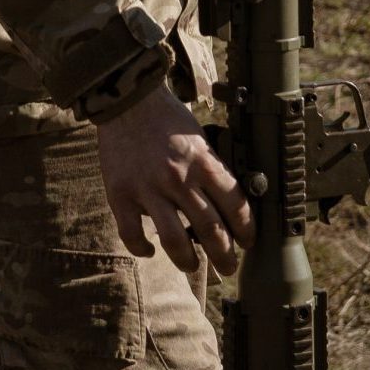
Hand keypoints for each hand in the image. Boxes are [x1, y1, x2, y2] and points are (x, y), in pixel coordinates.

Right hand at [96, 84, 254, 276]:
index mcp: (203, 162)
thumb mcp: (200, 137)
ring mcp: (149, 189)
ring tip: (193, 267)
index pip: (234, 204)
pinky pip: (132, 233)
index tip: (249, 241)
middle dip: (224, 255)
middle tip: (229, 267)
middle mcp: (179, 178)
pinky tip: (150, 251)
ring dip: (187, 261)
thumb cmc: (168, 118)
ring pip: (174, 240)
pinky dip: (142, 248)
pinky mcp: (121, 195)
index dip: (245, 228)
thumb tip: (228, 199)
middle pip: (210, 229)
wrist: (130, 101)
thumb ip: (211, 167)